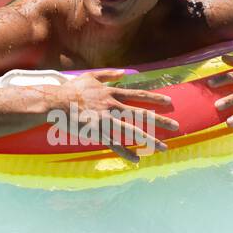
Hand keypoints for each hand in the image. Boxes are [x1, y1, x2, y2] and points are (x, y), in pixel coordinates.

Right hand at [55, 69, 178, 162]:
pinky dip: (126, 153)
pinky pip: (114, 145)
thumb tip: (124, 72)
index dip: (156, 98)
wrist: (55, 103)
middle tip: (176, 127)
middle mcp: (112, 106)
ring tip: (163, 148)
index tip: (171, 102)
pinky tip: (137, 160)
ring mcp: (106, 121)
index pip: (139, 95)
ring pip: (132, 132)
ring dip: (149, 140)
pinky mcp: (97, 133)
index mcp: (111, 93)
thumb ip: (108, 74)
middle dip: (161, 121)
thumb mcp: (90, 76)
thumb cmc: (71, 89)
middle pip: (141, 114)